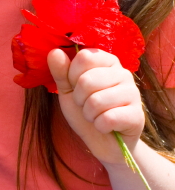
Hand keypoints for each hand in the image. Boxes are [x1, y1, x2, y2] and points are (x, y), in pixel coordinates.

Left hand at [48, 48, 144, 166]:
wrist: (104, 141)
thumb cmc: (85, 109)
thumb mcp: (67, 89)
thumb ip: (60, 71)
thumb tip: (55, 51)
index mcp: (106, 61)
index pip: (84, 57)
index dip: (72, 75)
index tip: (76, 86)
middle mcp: (123, 73)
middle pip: (87, 80)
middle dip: (79, 98)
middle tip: (86, 105)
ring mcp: (133, 93)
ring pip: (97, 101)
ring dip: (89, 114)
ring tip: (96, 115)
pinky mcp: (137, 115)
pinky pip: (109, 118)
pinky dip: (100, 125)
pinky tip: (106, 126)